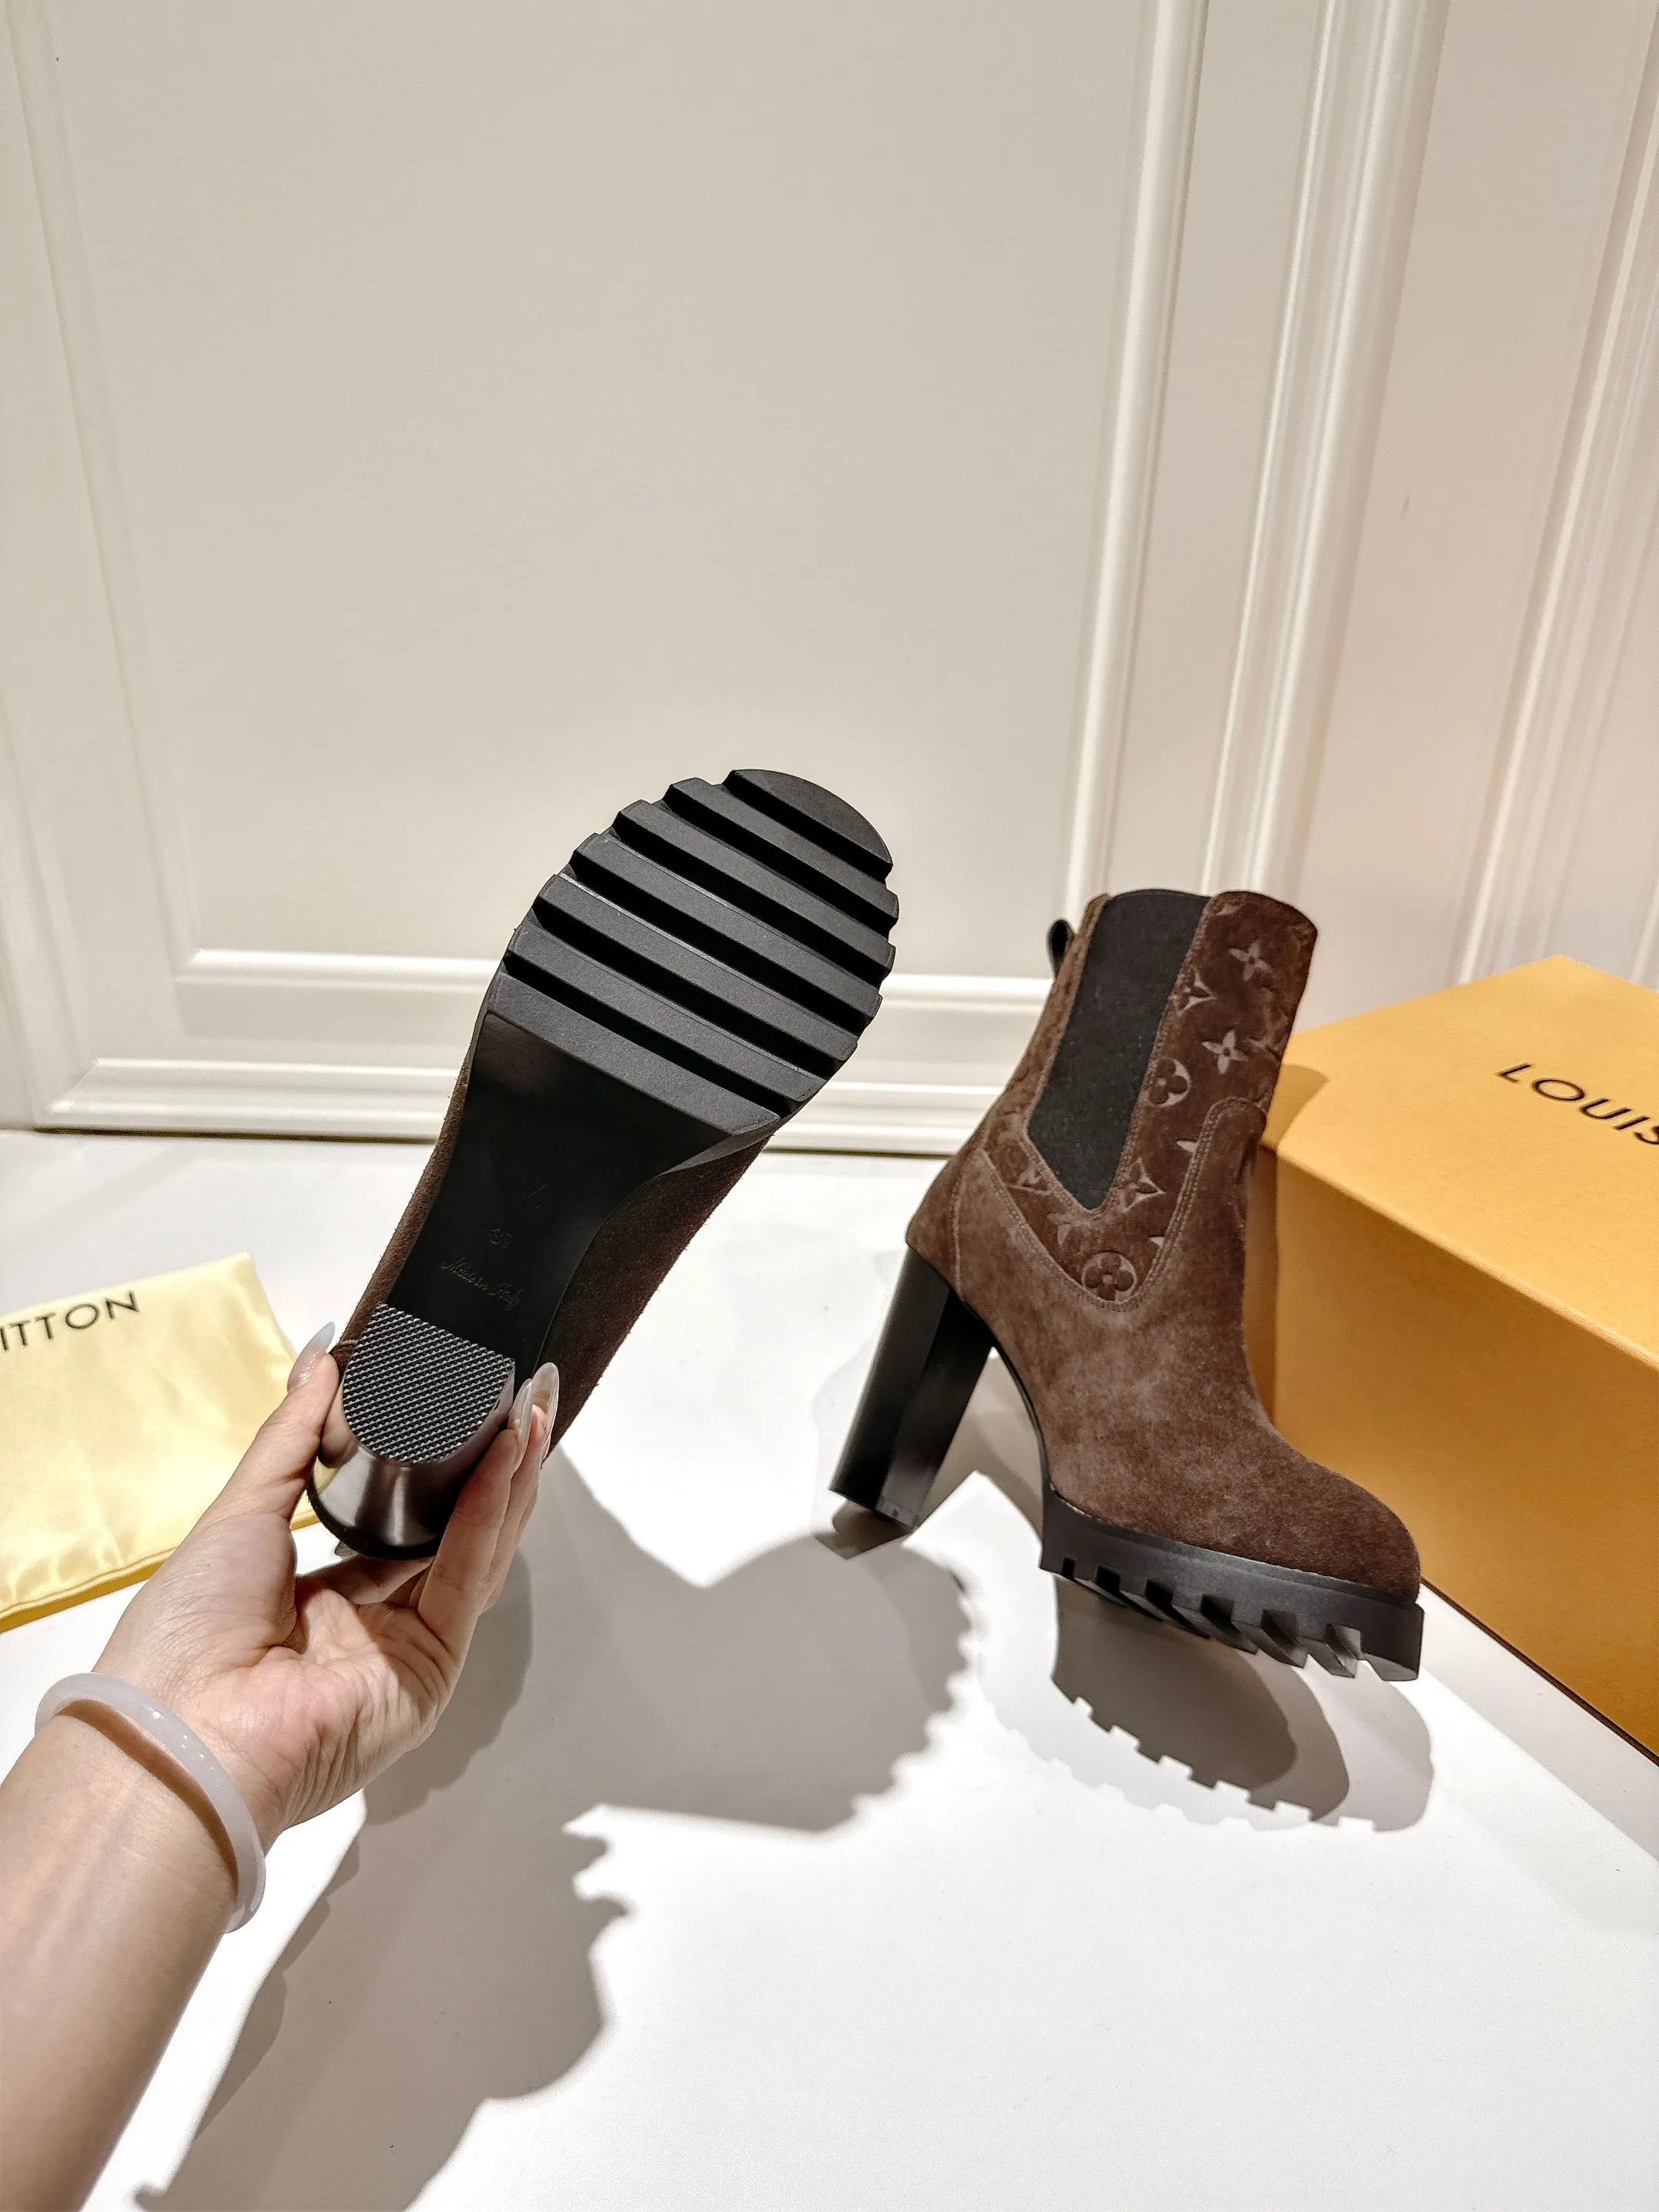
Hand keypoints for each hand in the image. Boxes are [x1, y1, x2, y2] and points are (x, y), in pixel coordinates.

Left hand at [92, 1338, 555, 1847]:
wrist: (186, 1729)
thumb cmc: (190, 1627)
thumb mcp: (240, 1511)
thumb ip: (293, 1434)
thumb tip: (325, 1354)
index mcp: (311, 1597)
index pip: (390, 1526)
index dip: (431, 1469)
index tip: (459, 1406)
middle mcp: (365, 1626)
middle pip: (446, 1537)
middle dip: (487, 1468)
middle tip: (520, 1401)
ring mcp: (402, 1652)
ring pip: (471, 1555)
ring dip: (506, 1483)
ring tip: (532, 1414)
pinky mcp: (431, 1670)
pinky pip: (464, 1580)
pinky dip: (489, 1517)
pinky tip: (507, 1459)